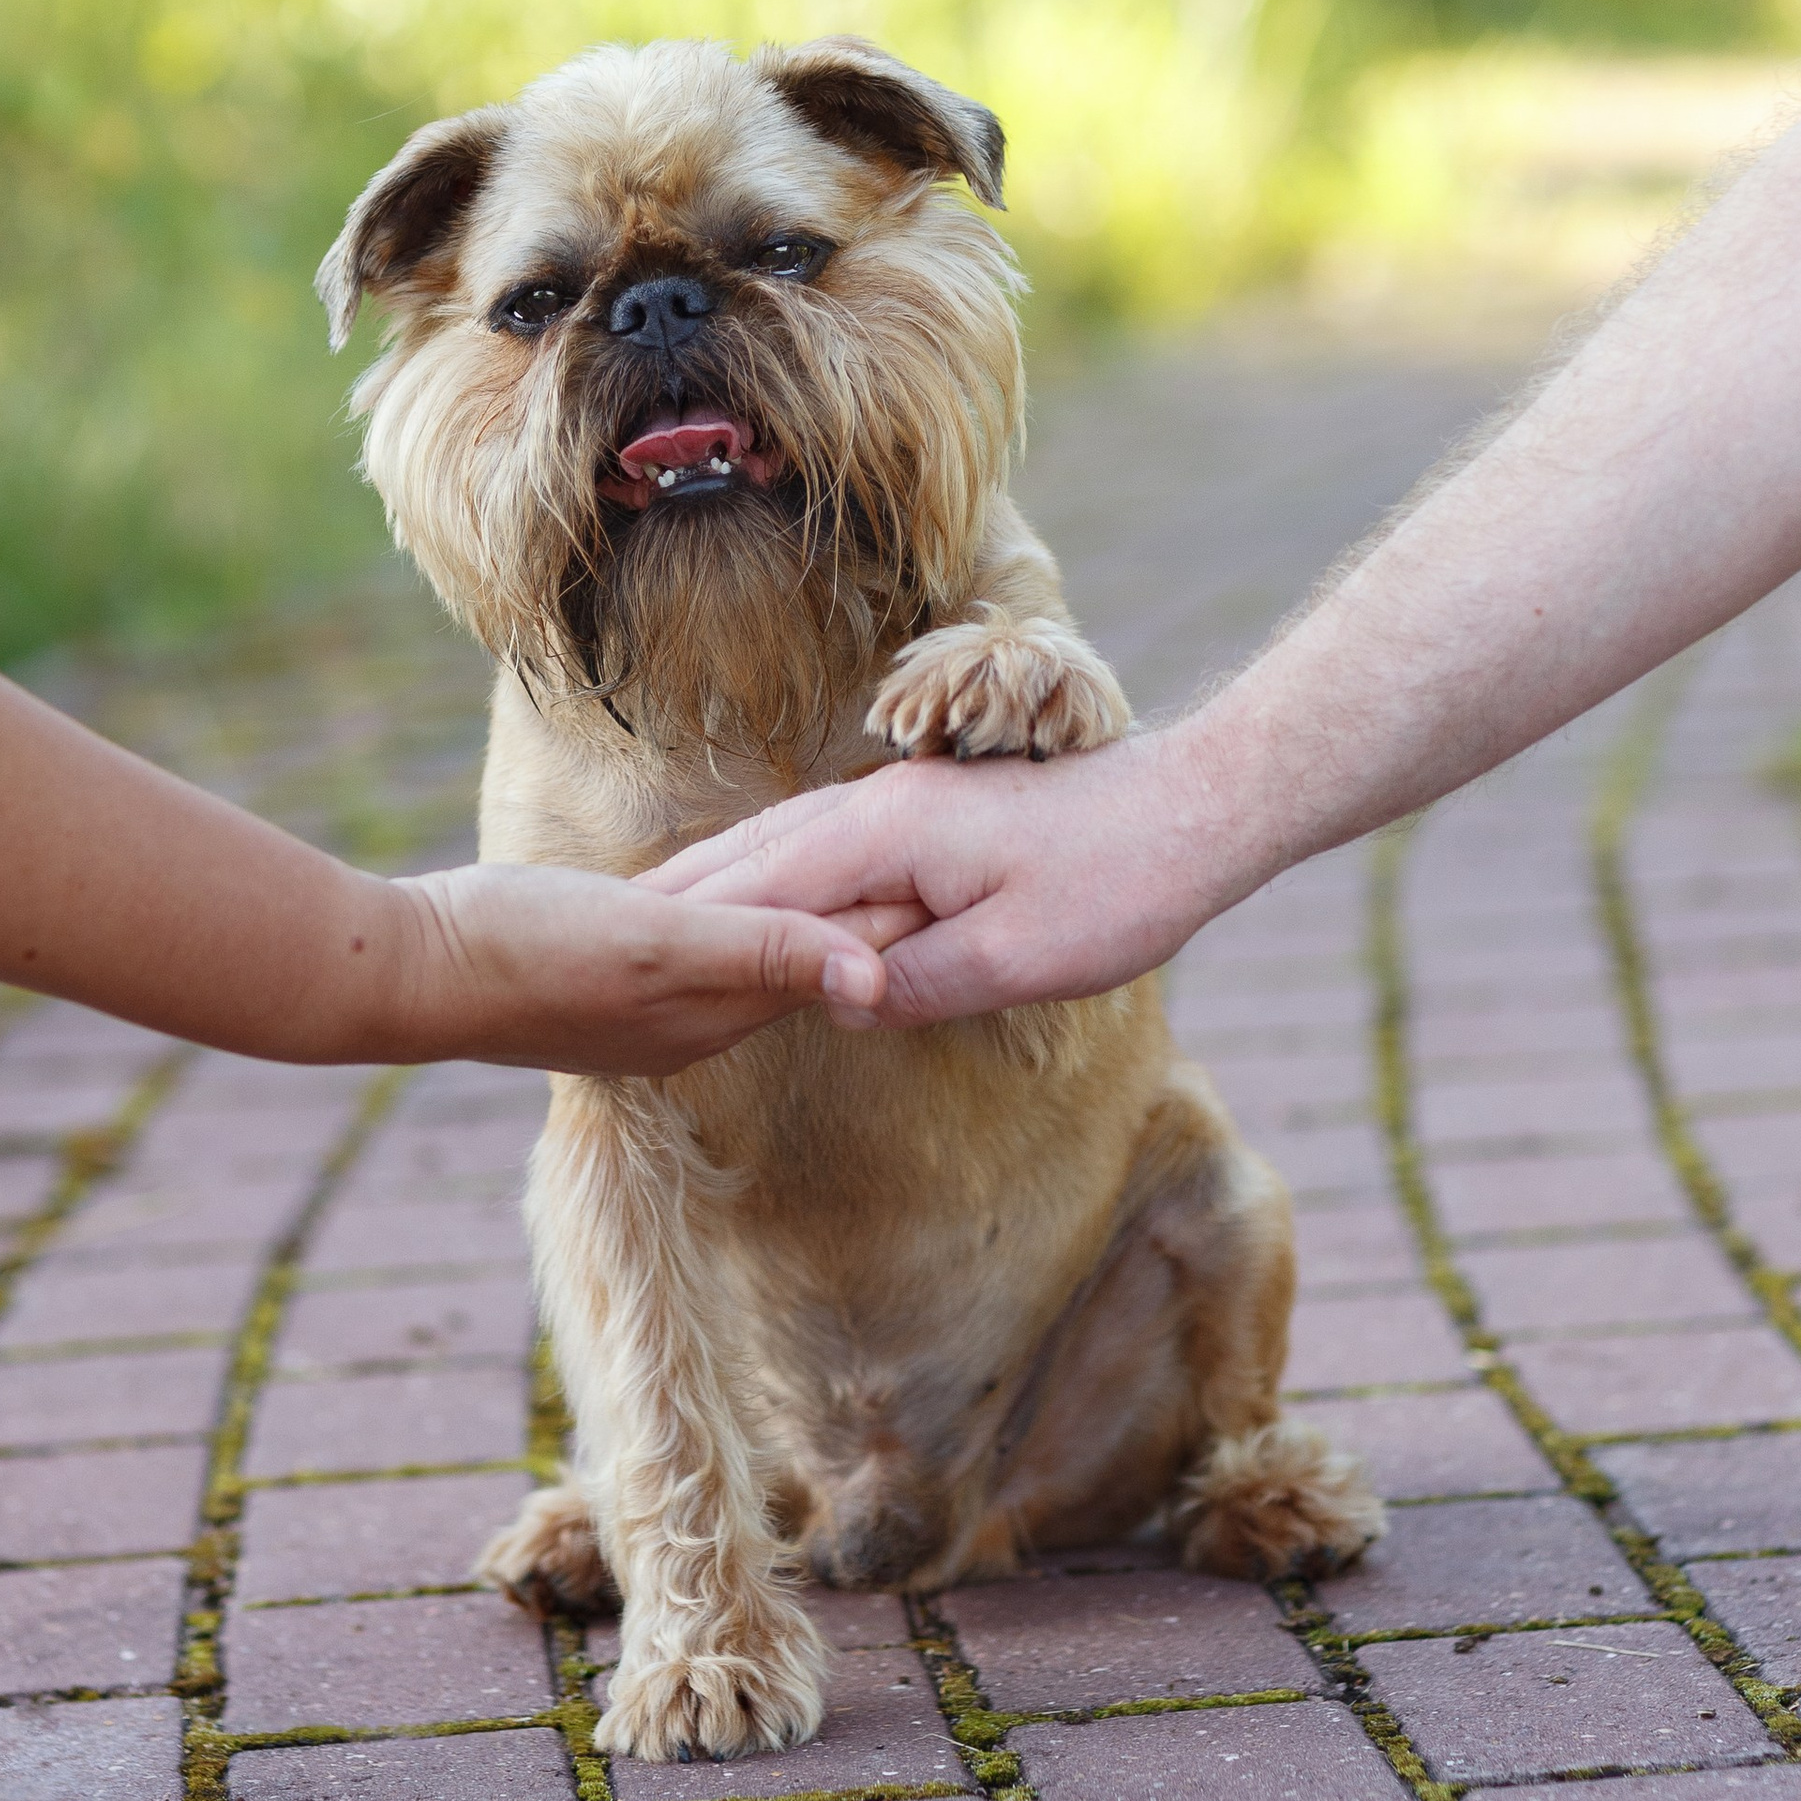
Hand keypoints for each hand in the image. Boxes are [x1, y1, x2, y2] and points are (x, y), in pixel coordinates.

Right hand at [388, 861, 894, 1073]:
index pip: (837, 958)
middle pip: (806, 959)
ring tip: (868, 874)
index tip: (964, 867)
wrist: (409, 973)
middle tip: (941, 862)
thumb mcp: (656, 940)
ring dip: (807, 918)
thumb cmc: (526, 950)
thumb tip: (879, 982)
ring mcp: (650, 1002)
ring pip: (755, 954)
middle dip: (868, 915)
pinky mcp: (609, 975)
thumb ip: (766, 953)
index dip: (895, 910)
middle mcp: (697, 1017)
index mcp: (721, 1008)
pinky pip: (701, 945)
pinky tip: (739, 896)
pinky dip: (739, 916)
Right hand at [642, 726, 1234, 1027]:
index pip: (759, 888)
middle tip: (602, 938)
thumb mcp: (1014, 959)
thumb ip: (914, 982)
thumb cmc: (1118, 885)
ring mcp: (905, 798)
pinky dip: (780, 864)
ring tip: (659, 915)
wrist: (1199, 804)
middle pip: (757, 852)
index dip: (687, 926)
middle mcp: (879, 803)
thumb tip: (837, 1002)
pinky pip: (828, 837)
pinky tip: (769, 890)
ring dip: (727, 877)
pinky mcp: (933, 807)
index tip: (616, 957)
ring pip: (789, 837)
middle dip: (685, 895)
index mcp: (885, 834)